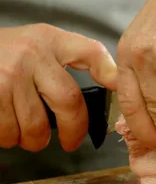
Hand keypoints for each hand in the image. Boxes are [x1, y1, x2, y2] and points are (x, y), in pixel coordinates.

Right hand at [0, 24, 116, 151]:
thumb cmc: (8, 53)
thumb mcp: (41, 44)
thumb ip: (72, 59)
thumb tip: (110, 85)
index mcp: (51, 41)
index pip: (90, 52)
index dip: (108, 72)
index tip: (118, 87)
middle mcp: (32, 55)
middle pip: (68, 102)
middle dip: (73, 130)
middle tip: (71, 142)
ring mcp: (8, 75)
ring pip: (35, 125)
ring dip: (34, 140)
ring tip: (31, 135)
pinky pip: (8, 131)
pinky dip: (10, 138)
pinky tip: (9, 128)